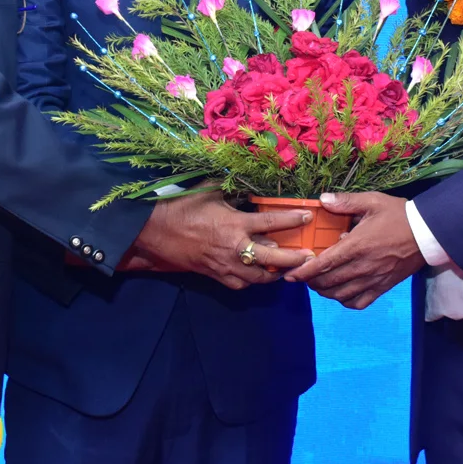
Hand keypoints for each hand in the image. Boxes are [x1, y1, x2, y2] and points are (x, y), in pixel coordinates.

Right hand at [129, 187, 313, 288]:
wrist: (153, 231)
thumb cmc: (180, 207)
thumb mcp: (208, 191)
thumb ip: (230, 189)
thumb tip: (246, 179)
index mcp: (234, 224)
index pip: (272, 222)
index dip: (293, 220)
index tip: (308, 216)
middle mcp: (234, 248)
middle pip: (274, 258)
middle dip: (295, 258)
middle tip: (309, 256)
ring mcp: (225, 265)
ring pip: (260, 277)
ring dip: (276, 273)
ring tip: (288, 268)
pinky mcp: (216, 276)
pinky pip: (241, 284)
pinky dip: (253, 280)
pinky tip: (258, 273)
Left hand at [285, 191, 424, 308]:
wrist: (427, 233)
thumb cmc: (399, 215)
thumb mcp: (372, 201)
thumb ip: (346, 201)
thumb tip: (322, 200)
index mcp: (357, 245)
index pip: (324, 264)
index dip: (304, 272)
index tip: (291, 275)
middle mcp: (363, 266)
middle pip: (328, 283)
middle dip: (310, 282)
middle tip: (302, 275)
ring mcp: (373, 280)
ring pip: (340, 295)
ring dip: (325, 292)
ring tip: (318, 283)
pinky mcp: (383, 287)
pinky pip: (359, 302)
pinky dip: (345, 301)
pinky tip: (341, 292)